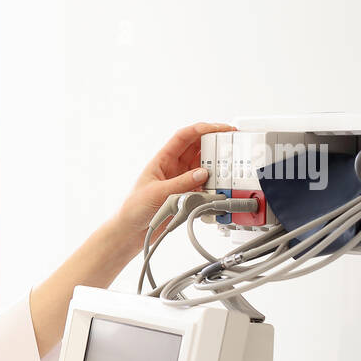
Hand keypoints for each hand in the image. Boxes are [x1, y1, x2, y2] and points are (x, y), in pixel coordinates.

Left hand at [112, 121, 236, 244]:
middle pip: (198, 149)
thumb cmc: (134, 208)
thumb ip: (181, 183)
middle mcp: (174, 168)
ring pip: (204, 167)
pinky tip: (219, 189)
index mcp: (163, 160)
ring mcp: (181, 181)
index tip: (220, 129)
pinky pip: (205, 186)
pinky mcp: (186, 196)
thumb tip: (203, 174)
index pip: (184, 137)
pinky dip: (214, 186)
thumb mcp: (157, 193)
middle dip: (215, 145)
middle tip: (230, 147)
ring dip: (216, 167)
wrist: (130, 231)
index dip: (202, 129)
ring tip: (227, 169)